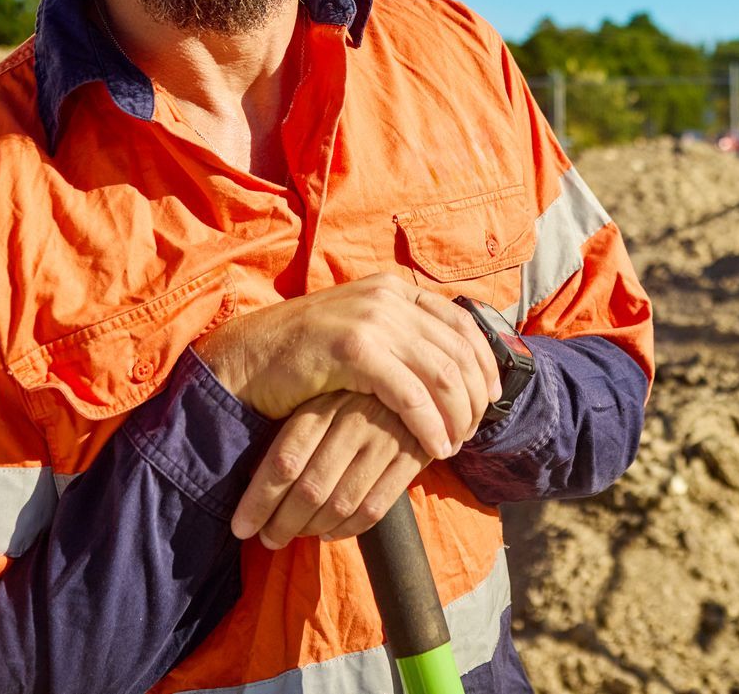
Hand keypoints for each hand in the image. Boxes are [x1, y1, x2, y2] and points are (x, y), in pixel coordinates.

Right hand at [191, 275, 499, 459]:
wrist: (247, 358)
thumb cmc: (305, 357)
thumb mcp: (362, 335)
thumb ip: (400, 339)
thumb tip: (452, 372)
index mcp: (394, 289)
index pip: (462, 324)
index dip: (484, 365)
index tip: (490, 401)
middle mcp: (388, 296)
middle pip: (459, 350)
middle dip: (474, 397)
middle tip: (473, 433)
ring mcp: (371, 318)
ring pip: (441, 373)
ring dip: (456, 416)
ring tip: (454, 445)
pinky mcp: (353, 348)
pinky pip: (409, 393)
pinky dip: (429, 424)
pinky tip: (434, 448)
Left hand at [231, 391, 429, 548]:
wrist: (411, 383)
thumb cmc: (347, 400)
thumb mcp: (315, 402)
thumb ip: (289, 436)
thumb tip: (251, 484)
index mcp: (323, 404)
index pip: (284, 460)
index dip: (259, 500)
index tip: (241, 526)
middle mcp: (354, 419)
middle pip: (310, 488)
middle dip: (282, 523)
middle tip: (268, 540)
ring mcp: (386, 439)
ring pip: (341, 502)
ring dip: (312, 529)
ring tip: (294, 536)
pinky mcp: (413, 456)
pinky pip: (375, 508)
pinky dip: (347, 529)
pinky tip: (329, 533)